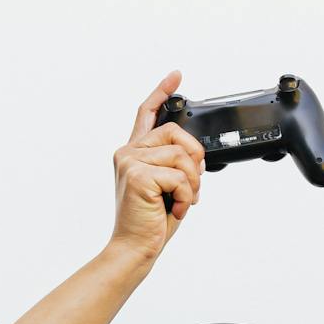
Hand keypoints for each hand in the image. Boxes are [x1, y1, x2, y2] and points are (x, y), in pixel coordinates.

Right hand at [108, 72, 205, 263]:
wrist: (134, 248)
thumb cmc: (149, 222)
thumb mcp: (166, 187)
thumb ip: (174, 165)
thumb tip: (196, 156)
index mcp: (134, 154)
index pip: (147, 113)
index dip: (162, 92)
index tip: (176, 76)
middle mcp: (128, 153)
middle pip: (175, 132)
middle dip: (195, 157)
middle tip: (193, 184)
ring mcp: (130, 162)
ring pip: (181, 156)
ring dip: (192, 183)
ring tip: (182, 201)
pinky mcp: (137, 175)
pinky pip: (180, 176)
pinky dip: (186, 195)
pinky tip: (176, 208)